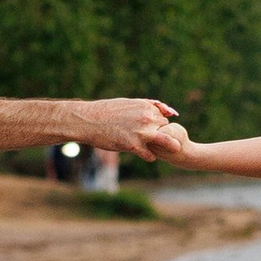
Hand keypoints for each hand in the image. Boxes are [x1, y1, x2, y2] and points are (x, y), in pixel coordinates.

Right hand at [77, 97, 192, 162]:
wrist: (89, 120)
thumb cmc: (107, 111)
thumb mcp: (129, 103)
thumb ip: (148, 106)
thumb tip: (168, 111)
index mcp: (146, 106)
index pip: (164, 117)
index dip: (159, 125)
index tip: (156, 130)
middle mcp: (147, 118)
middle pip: (166, 128)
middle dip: (162, 134)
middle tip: (155, 141)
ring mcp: (141, 132)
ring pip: (168, 142)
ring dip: (170, 147)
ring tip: (168, 152)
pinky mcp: (133, 146)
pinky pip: (150, 155)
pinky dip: (149, 157)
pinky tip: (145, 156)